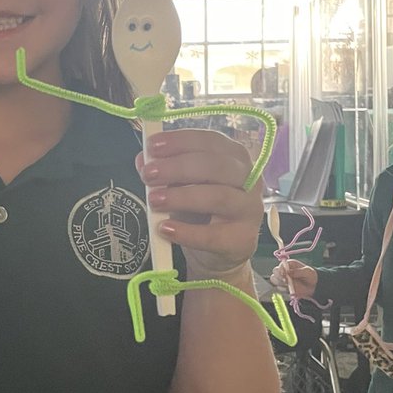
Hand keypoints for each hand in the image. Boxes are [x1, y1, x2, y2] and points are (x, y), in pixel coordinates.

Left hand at [137, 129, 262, 278]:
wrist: (217, 251)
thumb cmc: (200, 210)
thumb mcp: (180, 186)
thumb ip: (164, 172)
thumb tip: (143, 160)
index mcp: (234, 157)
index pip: (210, 141)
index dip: (180, 141)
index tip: (152, 146)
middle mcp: (248, 179)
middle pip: (216, 166)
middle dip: (178, 167)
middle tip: (148, 174)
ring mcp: (250, 209)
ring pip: (219, 197)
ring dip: (182, 197)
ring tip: (154, 200)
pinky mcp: (243, 239)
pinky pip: (214, 235)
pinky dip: (187, 232)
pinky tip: (165, 229)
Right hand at [270, 258, 317, 298]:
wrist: (313, 287)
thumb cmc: (311, 276)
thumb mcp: (307, 272)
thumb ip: (298, 271)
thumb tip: (288, 272)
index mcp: (290, 264)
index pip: (281, 264)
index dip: (281, 269)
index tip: (284, 274)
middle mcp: (284, 270)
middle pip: (275, 271)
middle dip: (278, 276)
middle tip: (285, 280)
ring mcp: (283, 279)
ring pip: (274, 280)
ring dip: (279, 283)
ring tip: (288, 285)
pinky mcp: (283, 287)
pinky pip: (279, 288)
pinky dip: (283, 289)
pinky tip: (289, 289)